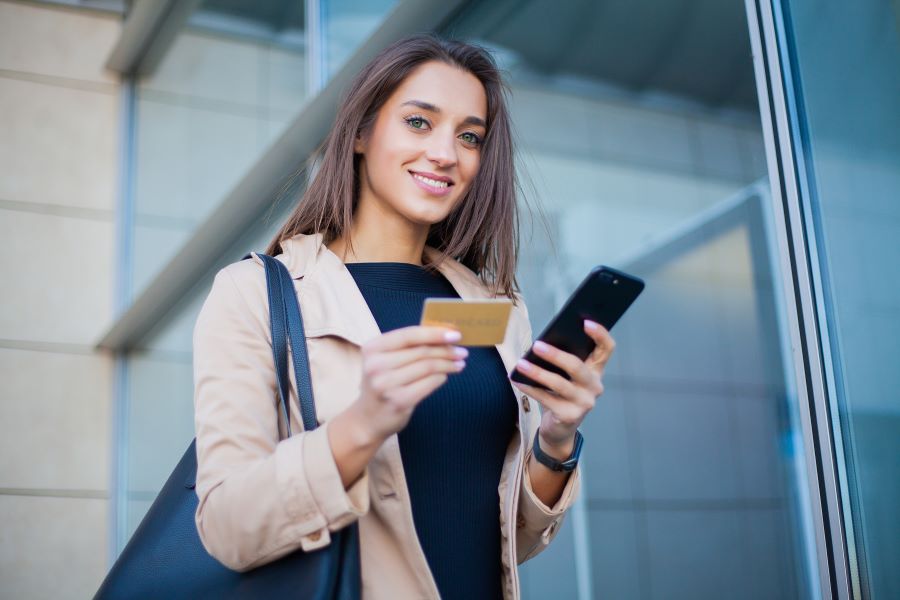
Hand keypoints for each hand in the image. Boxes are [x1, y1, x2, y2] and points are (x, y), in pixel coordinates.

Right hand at [353, 325, 467, 442]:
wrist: (368, 419)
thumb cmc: (383, 384)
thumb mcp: (385, 361)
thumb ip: (408, 347)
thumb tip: (443, 335)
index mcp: (372, 349)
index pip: (408, 335)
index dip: (434, 333)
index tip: (455, 334)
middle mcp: (376, 365)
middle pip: (421, 351)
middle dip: (446, 350)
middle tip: (462, 351)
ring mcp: (386, 384)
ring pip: (428, 366)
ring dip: (448, 364)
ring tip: (459, 363)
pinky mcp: (399, 401)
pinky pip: (429, 383)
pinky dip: (441, 378)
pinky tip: (445, 376)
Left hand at [511, 319, 614, 455]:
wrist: (561, 428)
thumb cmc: (562, 394)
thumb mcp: (567, 376)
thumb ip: (563, 361)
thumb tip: (542, 344)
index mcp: (596, 370)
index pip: (606, 349)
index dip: (600, 334)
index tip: (586, 322)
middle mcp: (595, 386)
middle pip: (577, 366)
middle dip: (556, 355)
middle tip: (537, 345)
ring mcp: (584, 402)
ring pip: (559, 384)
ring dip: (537, 372)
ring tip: (521, 364)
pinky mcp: (570, 416)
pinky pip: (546, 398)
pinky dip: (530, 388)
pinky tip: (517, 380)